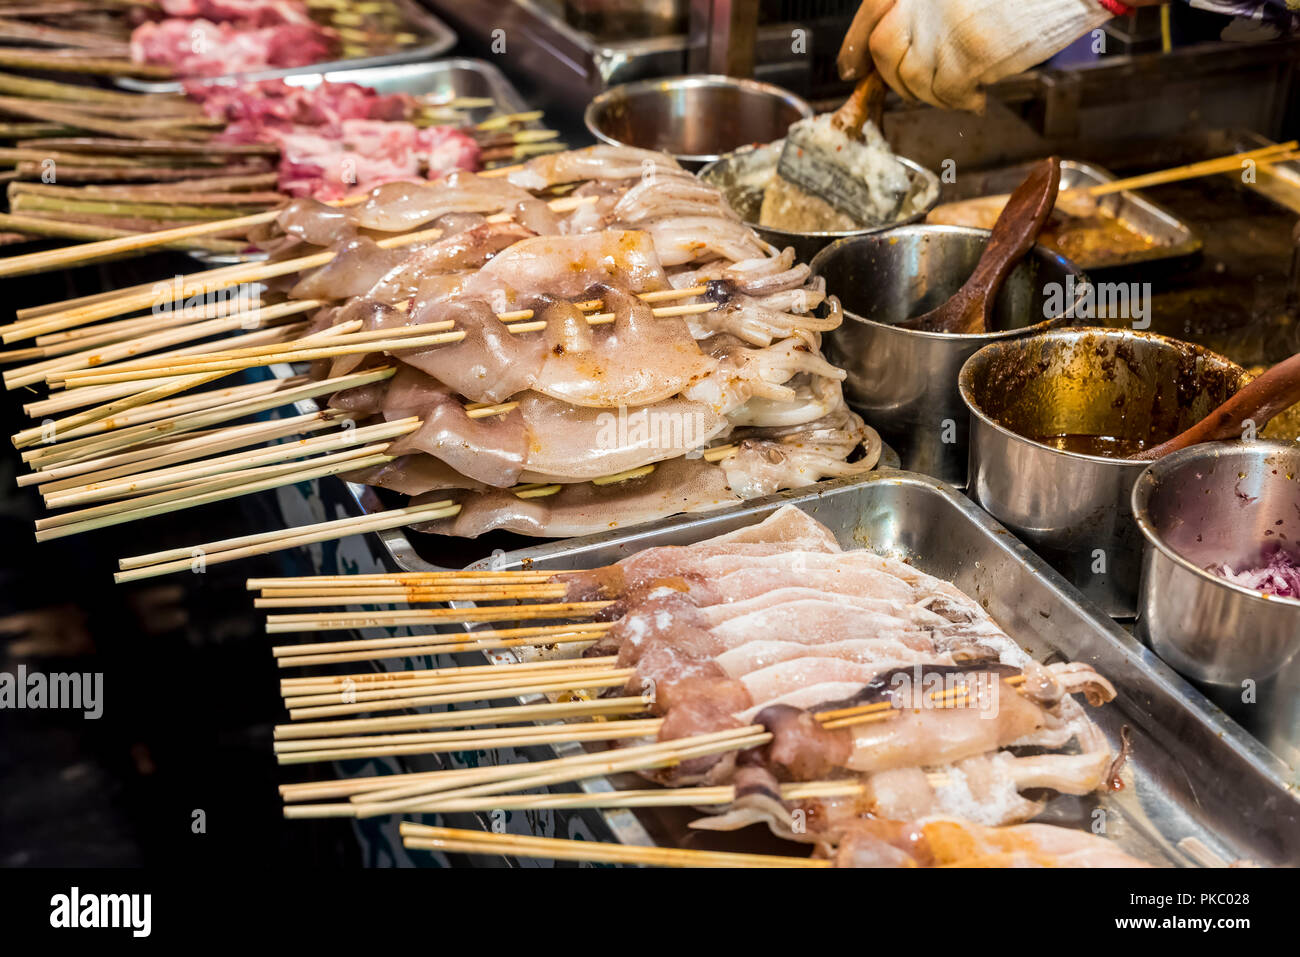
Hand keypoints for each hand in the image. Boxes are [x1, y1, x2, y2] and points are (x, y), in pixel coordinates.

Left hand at [839, 0, 1115, 110]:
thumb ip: (935, 8)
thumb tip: (906, 42)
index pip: (871, 11)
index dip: (854, 45)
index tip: (850, 68)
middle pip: (886, 49)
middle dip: (896, 76)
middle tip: (918, 83)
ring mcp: (946, 25)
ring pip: (913, 78)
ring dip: (931, 92)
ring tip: (957, 86)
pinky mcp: (970, 53)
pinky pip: (947, 93)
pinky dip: (959, 101)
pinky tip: (977, 96)